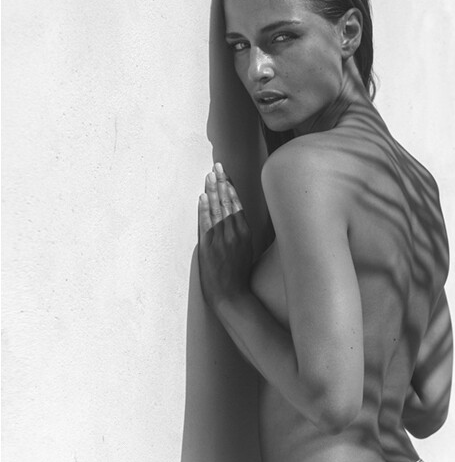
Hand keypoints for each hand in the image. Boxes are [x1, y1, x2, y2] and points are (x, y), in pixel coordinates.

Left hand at [197, 163, 252, 307]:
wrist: (230, 295)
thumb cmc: (238, 275)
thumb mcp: (245, 251)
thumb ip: (240, 233)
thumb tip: (235, 217)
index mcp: (245, 234)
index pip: (237, 204)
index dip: (231, 188)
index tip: (226, 174)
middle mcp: (234, 234)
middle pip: (228, 203)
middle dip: (222, 182)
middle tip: (218, 166)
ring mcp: (221, 240)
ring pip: (217, 210)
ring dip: (213, 191)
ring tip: (210, 175)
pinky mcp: (208, 247)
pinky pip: (206, 224)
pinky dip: (204, 209)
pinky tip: (203, 196)